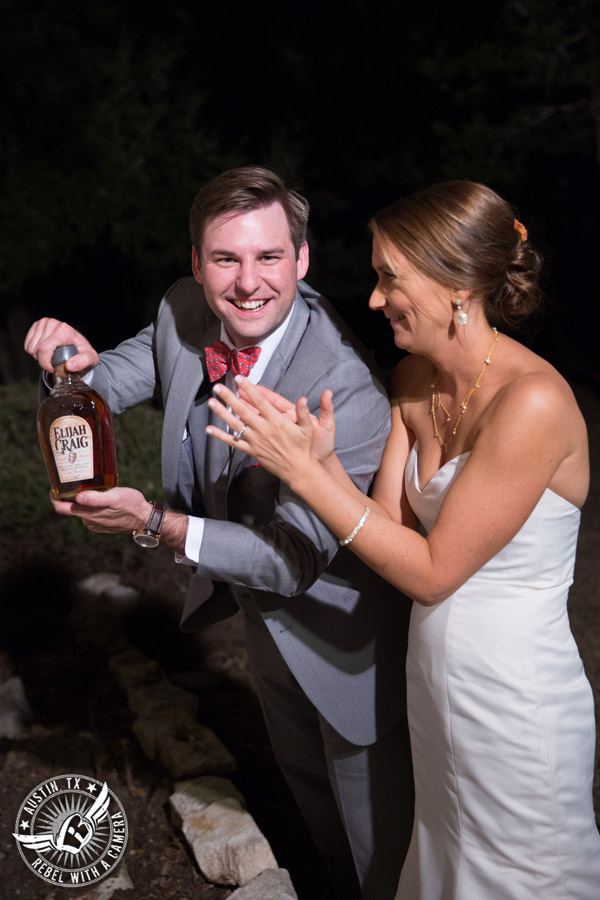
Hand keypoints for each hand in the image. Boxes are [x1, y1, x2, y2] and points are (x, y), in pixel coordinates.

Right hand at [24, 318, 99, 373]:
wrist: (79, 347)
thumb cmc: (84, 354)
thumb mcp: (90, 360)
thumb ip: (82, 363)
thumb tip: (70, 366)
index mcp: (64, 330)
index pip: (45, 348)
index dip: (45, 363)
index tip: (52, 369)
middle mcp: (53, 323)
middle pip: (37, 349)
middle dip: (43, 360)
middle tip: (54, 362)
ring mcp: (44, 323)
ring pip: (31, 347)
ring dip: (38, 356)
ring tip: (51, 356)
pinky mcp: (37, 325)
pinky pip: (27, 344)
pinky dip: (33, 351)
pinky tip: (45, 351)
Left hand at [51, 487, 151, 533]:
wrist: (145, 519)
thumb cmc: (131, 506)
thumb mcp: (115, 497)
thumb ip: (96, 499)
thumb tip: (77, 498)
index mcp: (87, 514)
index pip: (61, 508)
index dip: (54, 497)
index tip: (54, 486)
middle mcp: (88, 520)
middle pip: (70, 508)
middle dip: (70, 495)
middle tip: (74, 480)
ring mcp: (95, 524)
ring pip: (82, 509)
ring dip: (83, 499)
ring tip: (90, 486)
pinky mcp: (103, 525)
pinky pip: (92, 514)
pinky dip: (92, 505)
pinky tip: (101, 497)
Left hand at [206, 377, 335, 485]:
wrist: (299, 471)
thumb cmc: (304, 448)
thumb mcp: (308, 428)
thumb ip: (303, 413)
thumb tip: (303, 399)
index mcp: (276, 421)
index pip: (260, 401)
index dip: (249, 388)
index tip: (240, 378)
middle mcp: (263, 430)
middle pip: (243, 410)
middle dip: (229, 397)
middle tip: (218, 387)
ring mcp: (255, 441)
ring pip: (235, 424)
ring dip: (222, 413)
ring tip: (211, 402)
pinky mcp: (252, 451)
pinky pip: (233, 443)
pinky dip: (221, 436)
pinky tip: (209, 429)